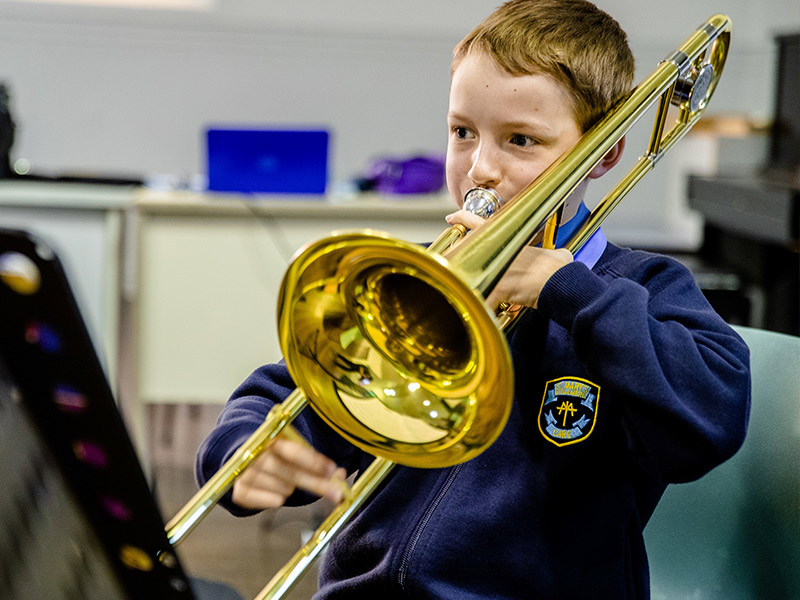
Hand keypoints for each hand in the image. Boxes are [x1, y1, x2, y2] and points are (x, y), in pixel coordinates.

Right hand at [231, 435, 346, 509]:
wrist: (245, 456)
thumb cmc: (277, 453)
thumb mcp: (293, 448)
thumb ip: (315, 461)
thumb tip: (340, 475)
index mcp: (270, 437)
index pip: (294, 451)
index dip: (315, 463)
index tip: (333, 471)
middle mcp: (255, 454)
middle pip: (291, 474)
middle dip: (317, 484)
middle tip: (337, 493)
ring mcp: (244, 473)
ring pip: (282, 489)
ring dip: (291, 488)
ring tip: (288, 482)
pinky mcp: (239, 491)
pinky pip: (266, 503)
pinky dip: (275, 500)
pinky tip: (279, 495)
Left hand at [445, 210, 572, 308]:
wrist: (562, 281)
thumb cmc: (560, 268)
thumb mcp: (555, 254)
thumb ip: (551, 254)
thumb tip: (562, 257)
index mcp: (508, 239)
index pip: (478, 222)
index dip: (462, 217)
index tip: (451, 217)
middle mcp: (498, 250)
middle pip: (464, 250)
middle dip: (458, 257)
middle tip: (456, 263)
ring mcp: (495, 268)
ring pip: (467, 273)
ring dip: (465, 282)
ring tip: (465, 288)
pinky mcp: (498, 287)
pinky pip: (482, 299)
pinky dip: (482, 308)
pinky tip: (481, 313)